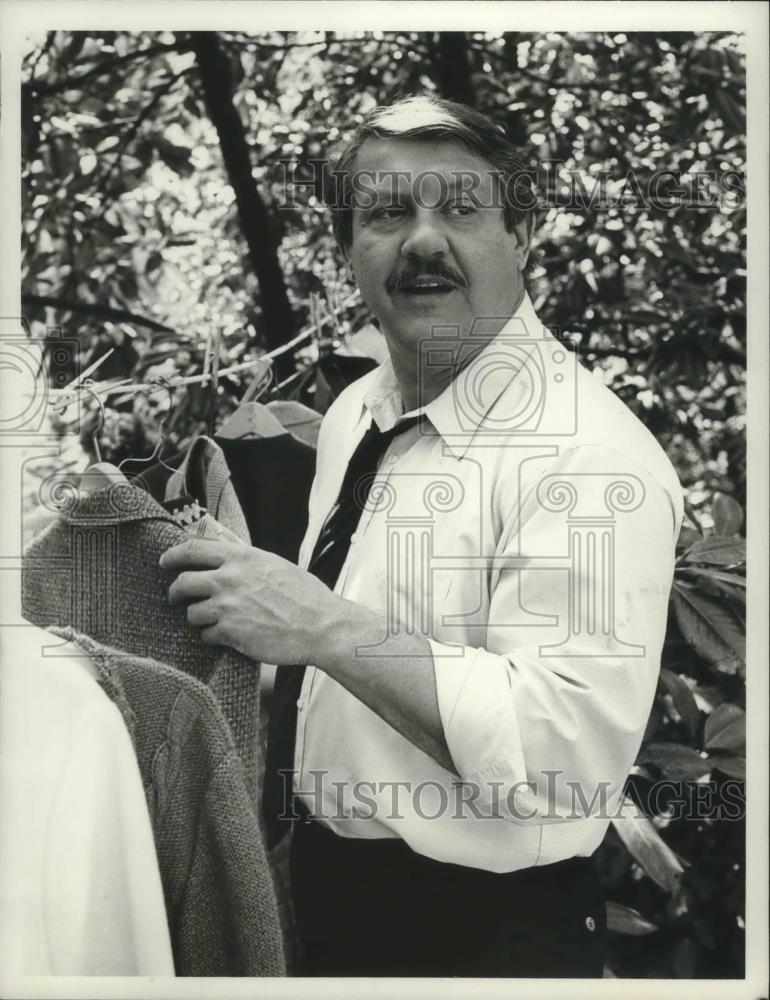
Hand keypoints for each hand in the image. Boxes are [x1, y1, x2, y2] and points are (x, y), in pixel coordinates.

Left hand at [159, 538, 346, 664]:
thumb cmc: (304, 596)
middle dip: (176, 592)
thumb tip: (225, 544)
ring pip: (191, 613)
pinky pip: (206, 635)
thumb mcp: (274, 564)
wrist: (320, 625)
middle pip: (183, 583)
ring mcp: (227, 606)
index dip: (174, 556)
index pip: (193, 549)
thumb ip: (246, 558)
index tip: (165, 561)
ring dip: (198, 618)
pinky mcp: (229, 632)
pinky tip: (227, 636)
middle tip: (177, 597)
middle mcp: (229, 579)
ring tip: (213, 621)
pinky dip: (212, 636)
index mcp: (241, 558)